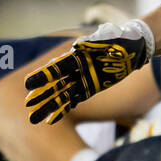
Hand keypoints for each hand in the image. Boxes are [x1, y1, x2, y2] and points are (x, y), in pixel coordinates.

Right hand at [24, 19, 153, 123]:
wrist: (133, 48)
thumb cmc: (118, 41)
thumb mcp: (107, 40)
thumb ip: (93, 44)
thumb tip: (77, 46)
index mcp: (76, 56)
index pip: (56, 68)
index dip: (43, 76)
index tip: (28, 83)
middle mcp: (75, 69)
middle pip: (55, 84)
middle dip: (42, 95)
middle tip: (28, 104)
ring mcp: (81, 80)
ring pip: (61, 95)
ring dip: (48, 106)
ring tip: (33, 118)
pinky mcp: (89, 89)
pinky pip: (72, 101)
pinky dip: (62, 110)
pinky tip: (50, 119)